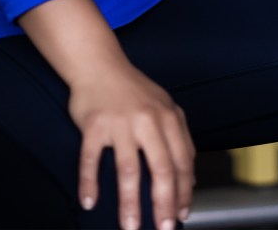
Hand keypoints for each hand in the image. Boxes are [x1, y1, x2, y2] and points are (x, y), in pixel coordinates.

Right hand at [69, 60, 195, 229]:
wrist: (99, 64)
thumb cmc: (132, 90)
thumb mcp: (164, 107)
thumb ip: (177, 137)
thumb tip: (187, 176)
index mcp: (168, 117)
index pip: (182, 161)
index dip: (183, 191)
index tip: (181, 214)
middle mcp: (148, 120)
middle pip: (161, 169)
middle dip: (163, 204)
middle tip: (163, 229)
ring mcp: (120, 123)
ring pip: (128, 170)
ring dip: (130, 203)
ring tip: (130, 226)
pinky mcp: (94, 125)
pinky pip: (91, 160)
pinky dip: (89, 183)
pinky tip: (90, 201)